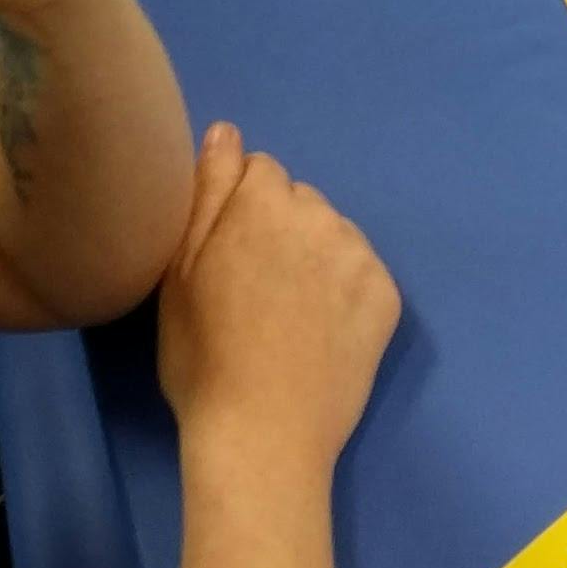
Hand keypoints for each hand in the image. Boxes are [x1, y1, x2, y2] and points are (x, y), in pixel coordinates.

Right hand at [154, 121, 399, 479]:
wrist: (264, 435)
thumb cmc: (203, 357)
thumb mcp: (179, 272)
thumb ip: (208, 190)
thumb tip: (226, 132)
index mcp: (264, 202)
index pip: (258, 171)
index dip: (238, 212)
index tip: (226, 257)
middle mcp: (321, 215)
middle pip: (298, 202)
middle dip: (279, 230)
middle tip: (254, 292)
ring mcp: (361, 256)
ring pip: (332, 235)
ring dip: (314, 258)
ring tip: (288, 319)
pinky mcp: (387, 296)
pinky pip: (362, 274)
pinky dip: (345, 293)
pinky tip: (321, 334)